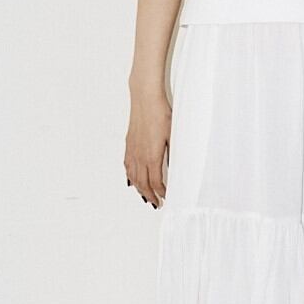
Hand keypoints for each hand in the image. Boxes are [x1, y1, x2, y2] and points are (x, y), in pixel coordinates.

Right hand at [125, 91, 170, 207]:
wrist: (145, 99)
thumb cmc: (161, 115)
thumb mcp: (173, 136)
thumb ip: (172, 155)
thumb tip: (175, 169)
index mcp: (152, 157)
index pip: (156, 182)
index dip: (161, 192)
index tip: (167, 197)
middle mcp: (140, 157)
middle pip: (143, 183)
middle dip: (150, 195)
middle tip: (157, 203)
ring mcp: (132, 151)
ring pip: (133, 177)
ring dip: (139, 189)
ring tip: (145, 197)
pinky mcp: (129, 144)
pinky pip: (127, 166)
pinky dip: (130, 177)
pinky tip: (131, 181)